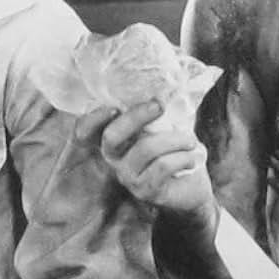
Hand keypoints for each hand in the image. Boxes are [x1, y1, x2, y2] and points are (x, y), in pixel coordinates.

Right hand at [75, 99, 215, 217]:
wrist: (192, 187)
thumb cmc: (175, 150)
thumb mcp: (164, 127)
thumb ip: (155, 111)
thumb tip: (163, 88)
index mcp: (115, 140)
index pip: (86, 131)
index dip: (91, 119)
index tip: (114, 107)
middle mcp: (114, 159)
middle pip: (111, 136)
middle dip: (136, 116)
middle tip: (160, 105)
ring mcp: (127, 177)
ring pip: (145, 149)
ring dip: (175, 139)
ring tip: (190, 141)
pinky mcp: (145, 191)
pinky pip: (162, 166)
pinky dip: (182, 157)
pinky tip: (192, 158)